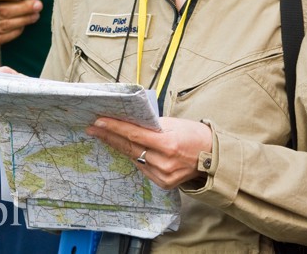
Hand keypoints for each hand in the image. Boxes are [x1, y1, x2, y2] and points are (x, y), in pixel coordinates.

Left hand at [86, 117, 212, 189]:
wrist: (212, 157)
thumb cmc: (194, 135)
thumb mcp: (174, 124)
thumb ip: (152, 126)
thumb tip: (130, 123)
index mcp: (167, 144)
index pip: (133, 134)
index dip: (114, 128)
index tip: (98, 122)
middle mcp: (163, 162)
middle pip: (129, 147)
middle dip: (109, 136)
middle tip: (93, 128)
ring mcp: (162, 175)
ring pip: (134, 158)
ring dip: (120, 147)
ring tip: (106, 136)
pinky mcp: (162, 183)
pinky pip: (143, 168)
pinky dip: (135, 157)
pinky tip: (128, 149)